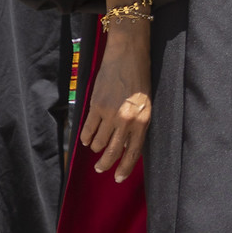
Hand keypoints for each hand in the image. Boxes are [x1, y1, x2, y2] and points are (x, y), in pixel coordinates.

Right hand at [81, 18, 153, 180]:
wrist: (128, 54)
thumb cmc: (141, 77)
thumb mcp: (146, 103)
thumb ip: (137, 125)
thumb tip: (125, 145)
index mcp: (143, 120)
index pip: (134, 152)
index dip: (125, 168)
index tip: (118, 178)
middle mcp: (127, 120)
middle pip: (111, 152)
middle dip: (105, 164)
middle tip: (100, 168)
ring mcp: (110, 114)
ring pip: (97, 143)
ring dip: (95, 147)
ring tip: (96, 146)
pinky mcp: (95, 106)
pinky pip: (87, 130)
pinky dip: (85, 138)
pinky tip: (87, 139)